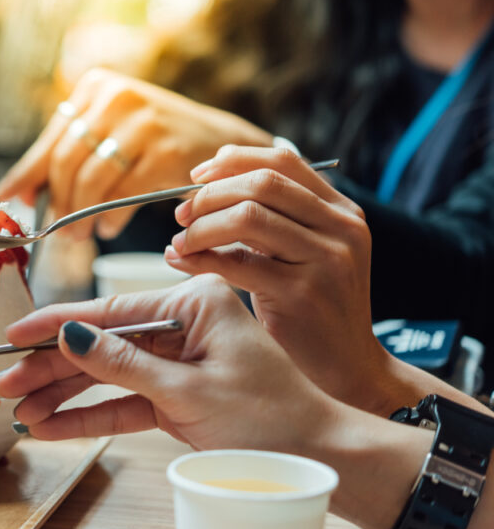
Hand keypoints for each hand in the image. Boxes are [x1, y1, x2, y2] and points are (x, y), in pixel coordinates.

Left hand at [0, 69, 271, 239]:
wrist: (222, 145)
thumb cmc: (155, 145)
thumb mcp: (109, 137)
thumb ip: (65, 157)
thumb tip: (15, 192)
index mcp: (95, 87)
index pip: (51, 139)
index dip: (26, 174)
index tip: (5, 199)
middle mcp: (116, 96)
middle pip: (66, 161)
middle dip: (58, 203)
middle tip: (57, 230)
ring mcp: (142, 122)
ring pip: (90, 179)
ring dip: (80, 215)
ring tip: (81, 234)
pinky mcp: (166, 150)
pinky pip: (123, 194)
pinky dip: (110, 217)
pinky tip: (108, 228)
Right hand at [0, 275, 334, 452]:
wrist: (317, 459)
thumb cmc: (271, 416)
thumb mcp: (189, 390)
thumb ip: (122, 364)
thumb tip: (68, 334)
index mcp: (195, 302)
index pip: (111, 311)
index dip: (57, 325)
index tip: (15, 335)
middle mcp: (183, 324)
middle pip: (100, 342)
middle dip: (51, 367)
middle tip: (4, 383)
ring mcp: (177, 360)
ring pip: (106, 374)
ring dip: (63, 395)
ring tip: (19, 413)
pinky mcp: (176, 394)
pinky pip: (124, 402)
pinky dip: (91, 417)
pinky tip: (52, 426)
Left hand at [164, 145, 387, 409]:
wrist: (348, 369)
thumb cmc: (312, 309)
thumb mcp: (306, 253)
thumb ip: (273, 218)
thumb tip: (205, 185)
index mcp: (342, 210)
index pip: (281, 160)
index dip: (232, 160)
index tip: (197, 176)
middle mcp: (341, 228)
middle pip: (261, 183)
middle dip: (210, 194)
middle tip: (181, 214)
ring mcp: (326, 260)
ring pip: (247, 217)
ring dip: (201, 226)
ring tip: (181, 241)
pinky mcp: (303, 294)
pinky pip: (238, 263)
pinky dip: (200, 258)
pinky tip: (180, 261)